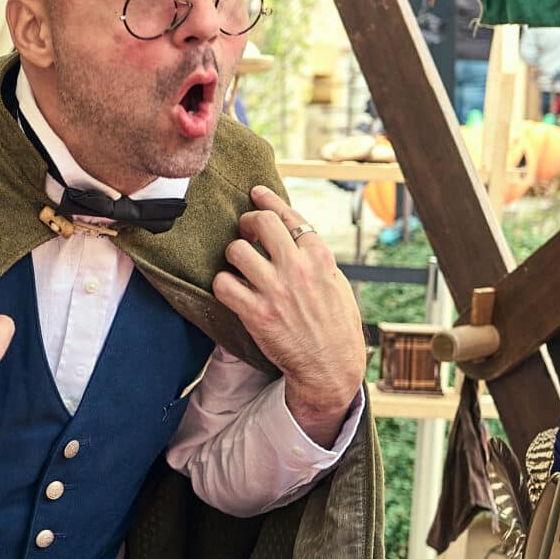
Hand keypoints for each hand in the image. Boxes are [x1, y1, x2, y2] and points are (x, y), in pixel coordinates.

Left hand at [213, 185, 366, 445]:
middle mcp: (297, 268)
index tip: (255, 193)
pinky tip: (231, 289)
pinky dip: (223, 284)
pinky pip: (223, 283)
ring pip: (236, 250)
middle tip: (245, 234)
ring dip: (233, 255)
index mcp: (320, 256)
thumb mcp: (336, 282)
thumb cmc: (336, 324)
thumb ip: (315, 256)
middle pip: (260, 223)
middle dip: (247, 223)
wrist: (331, 365)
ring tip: (239, 265)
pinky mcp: (256, 313)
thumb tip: (294, 234)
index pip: (288, 216)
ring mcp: (275, 290)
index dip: (268, 200)